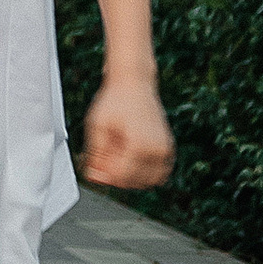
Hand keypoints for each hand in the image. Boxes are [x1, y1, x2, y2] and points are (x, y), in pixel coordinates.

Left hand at [79, 72, 172, 191]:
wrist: (134, 82)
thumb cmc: (116, 100)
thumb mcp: (97, 125)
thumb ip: (95, 154)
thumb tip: (94, 177)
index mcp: (140, 145)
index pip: (121, 176)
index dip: (104, 176)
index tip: (94, 168)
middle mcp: (158, 150)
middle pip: (134, 181)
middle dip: (116, 176)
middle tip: (105, 160)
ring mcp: (166, 150)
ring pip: (149, 182)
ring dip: (132, 177)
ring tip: (118, 159)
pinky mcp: (168, 149)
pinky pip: (159, 174)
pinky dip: (145, 173)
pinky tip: (131, 161)